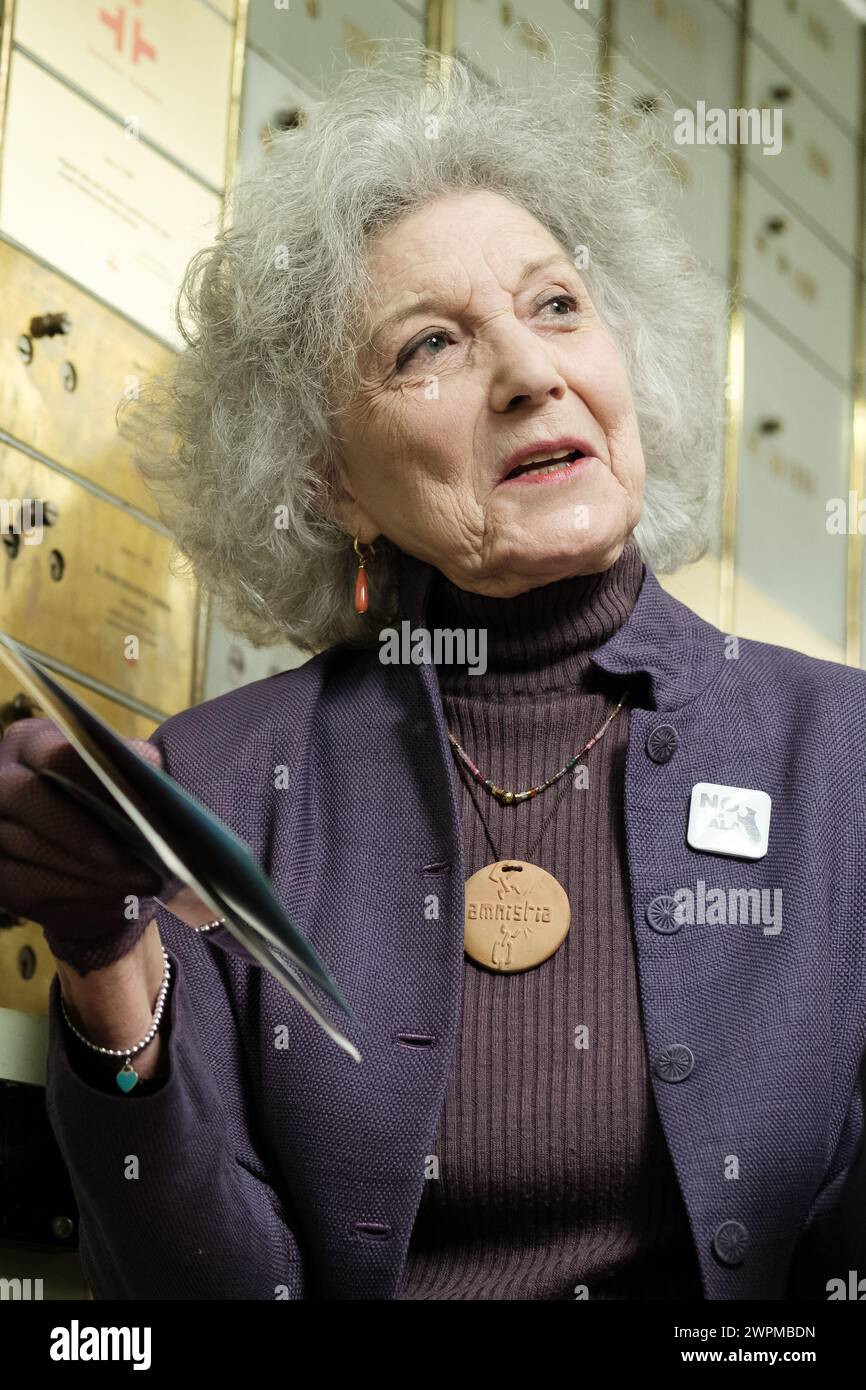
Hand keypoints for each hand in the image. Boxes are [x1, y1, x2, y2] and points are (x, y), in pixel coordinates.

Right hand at [0, 717, 176, 946]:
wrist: (92, 855)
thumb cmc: (110, 803)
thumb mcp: (123, 778)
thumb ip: (131, 767)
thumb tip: (146, 766)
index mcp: (31, 743)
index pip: (51, 751)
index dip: (85, 773)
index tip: (123, 797)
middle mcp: (1, 781)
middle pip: (25, 796)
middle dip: (77, 830)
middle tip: (124, 857)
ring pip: (29, 846)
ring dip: (89, 869)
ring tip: (140, 881)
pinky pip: (29, 884)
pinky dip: (77, 892)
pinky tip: (115, 895)